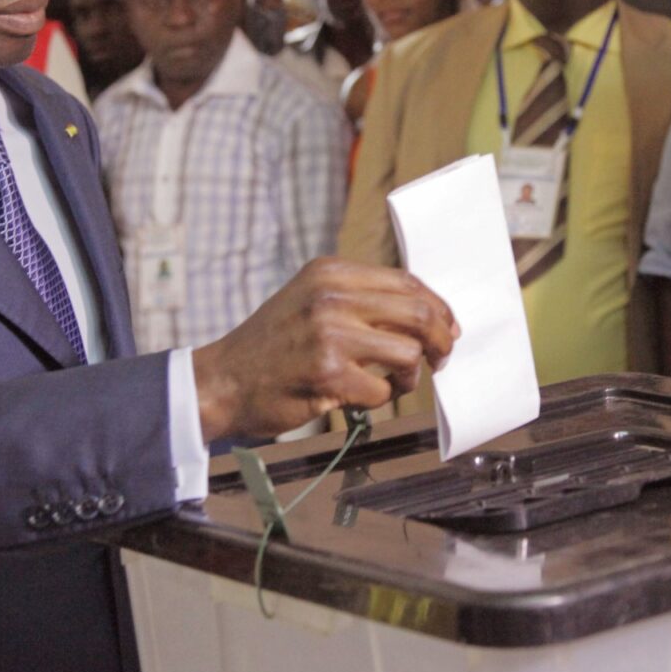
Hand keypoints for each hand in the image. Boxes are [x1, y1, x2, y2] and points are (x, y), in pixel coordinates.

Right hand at [192, 258, 457, 438]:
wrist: (222, 380)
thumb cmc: (272, 346)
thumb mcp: (311, 301)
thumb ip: (360, 300)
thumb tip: (426, 315)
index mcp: (331, 272)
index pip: (406, 281)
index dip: (437, 306)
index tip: (448, 327)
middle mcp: (331, 296)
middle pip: (418, 312)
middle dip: (440, 339)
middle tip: (442, 357)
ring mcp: (329, 334)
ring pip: (408, 352)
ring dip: (411, 374)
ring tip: (397, 382)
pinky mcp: (327, 374)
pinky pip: (382, 389)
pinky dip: (380, 398)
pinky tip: (359, 397)